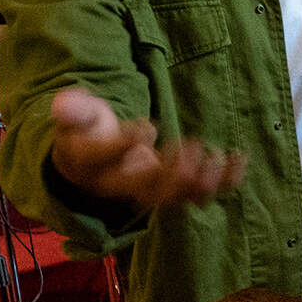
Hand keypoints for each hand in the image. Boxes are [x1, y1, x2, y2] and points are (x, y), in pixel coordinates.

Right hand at [48, 86, 244, 209]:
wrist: (94, 163)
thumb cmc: (86, 133)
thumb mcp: (76, 117)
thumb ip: (74, 110)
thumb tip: (62, 103)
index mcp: (92, 166)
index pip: (106, 159)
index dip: (126, 145)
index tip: (148, 126)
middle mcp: (120, 186)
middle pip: (145, 190)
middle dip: (172, 173)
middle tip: (191, 147)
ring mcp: (148, 191)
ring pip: (175, 198)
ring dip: (201, 182)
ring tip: (216, 157)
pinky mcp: (172, 189)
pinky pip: (199, 192)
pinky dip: (222, 181)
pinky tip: (238, 161)